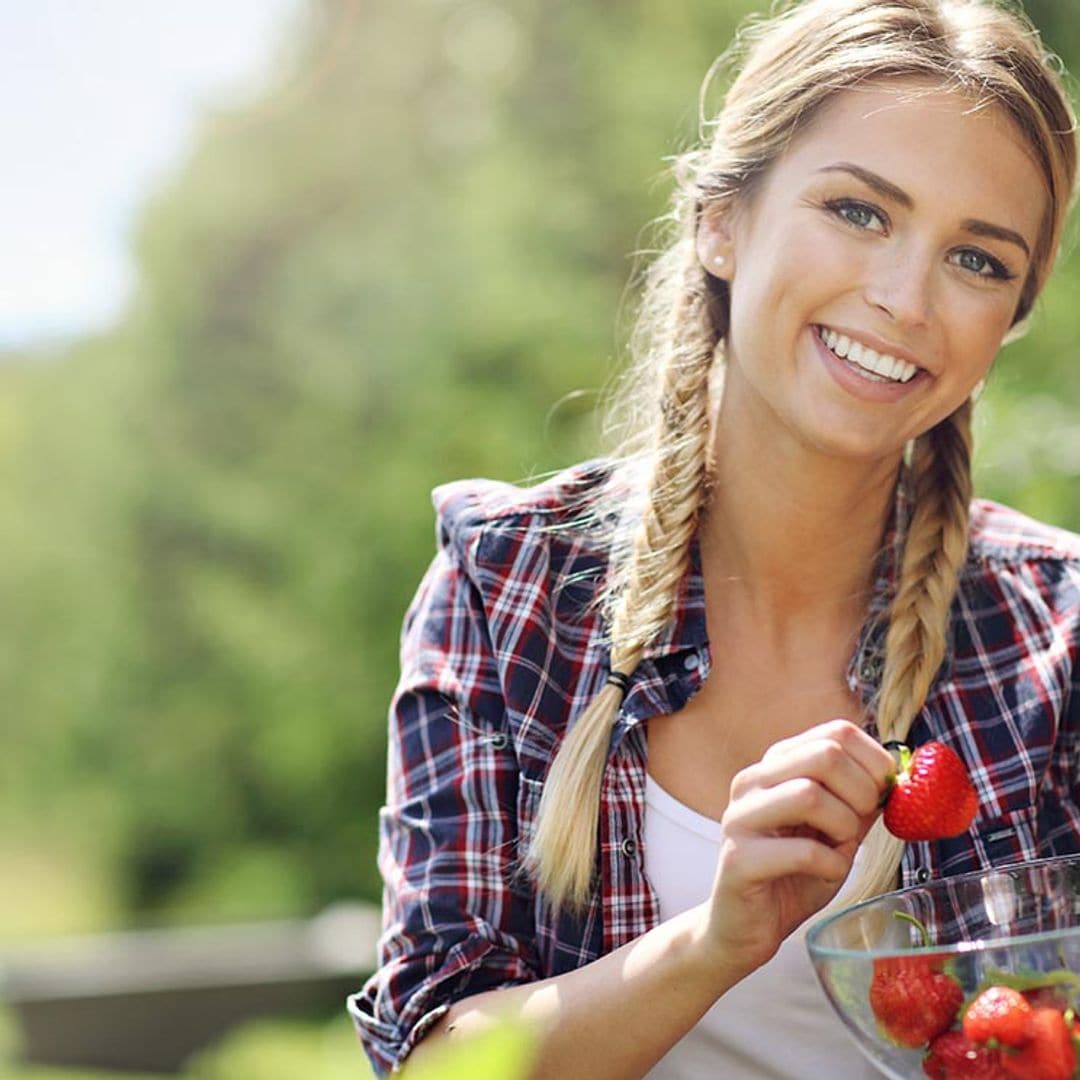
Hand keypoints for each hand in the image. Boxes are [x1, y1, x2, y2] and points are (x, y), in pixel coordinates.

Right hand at [701, 719, 894, 981]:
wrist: (745, 927)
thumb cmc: (794, 875)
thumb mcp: (836, 832)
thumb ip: (860, 803)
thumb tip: (901, 779)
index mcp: (776, 766)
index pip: (835, 732)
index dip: (874, 760)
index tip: (885, 793)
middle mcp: (751, 781)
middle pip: (824, 755)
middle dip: (861, 791)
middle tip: (862, 823)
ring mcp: (739, 817)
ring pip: (808, 794)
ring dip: (843, 826)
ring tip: (842, 849)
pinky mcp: (738, 859)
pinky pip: (803, 851)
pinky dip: (830, 864)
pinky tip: (826, 873)